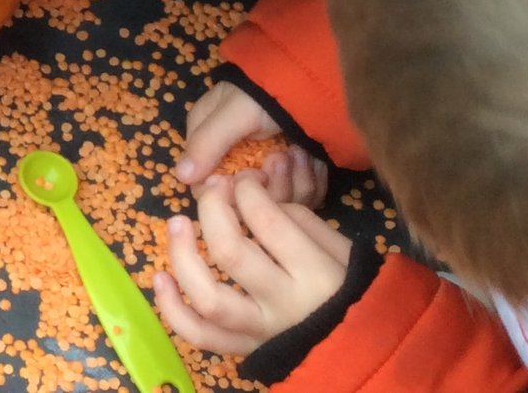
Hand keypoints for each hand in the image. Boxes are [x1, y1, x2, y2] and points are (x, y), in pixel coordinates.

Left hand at [153, 173, 351, 356]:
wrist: (366, 348)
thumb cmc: (352, 286)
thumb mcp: (338, 247)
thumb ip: (296, 220)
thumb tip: (251, 199)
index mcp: (316, 275)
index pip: (266, 221)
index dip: (246, 189)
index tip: (243, 180)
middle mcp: (284, 306)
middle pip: (229, 252)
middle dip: (212, 209)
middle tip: (212, 188)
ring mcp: (260, 331)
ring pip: (208, 298)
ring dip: (182, 256)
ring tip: (177, 222)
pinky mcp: (244, 349)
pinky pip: (200, 336)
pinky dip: (173, 310)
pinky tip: (161, 278)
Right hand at [176, 83, 326, 205]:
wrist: (310, 82)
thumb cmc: (264, 97)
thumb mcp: (233, 115)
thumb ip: (207, 144)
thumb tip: (180, 177)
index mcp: (206, 145)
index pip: (209, 189)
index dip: (231, 193)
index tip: (253, 178)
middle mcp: (233, 163)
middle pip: (248, 201)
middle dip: (273, 184)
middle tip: (284, 156)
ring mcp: (263, 172)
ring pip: (279, 202)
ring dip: (296, 179)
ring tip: (300, 151)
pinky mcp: (291, 178)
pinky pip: (301, 198)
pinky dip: (311, 181)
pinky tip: (312, 159)